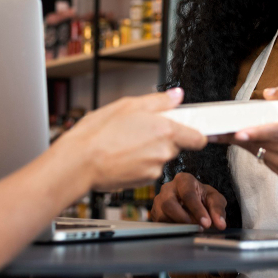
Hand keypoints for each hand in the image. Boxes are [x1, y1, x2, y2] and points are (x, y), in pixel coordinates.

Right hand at [56, 88, 206, 191]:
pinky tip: (122, 155)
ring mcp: (154, 169)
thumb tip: (176, 96)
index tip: (187, 128)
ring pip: (160, 157)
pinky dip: (139, 162)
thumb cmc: (98, 133)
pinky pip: (148, 169)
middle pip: (175, 145)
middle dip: (163, 138)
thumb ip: (159, 101)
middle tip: (141, 129)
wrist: (79, 163)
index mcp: (165, 130)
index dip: (194, 133)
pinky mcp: (143, 181)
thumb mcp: (128, 105)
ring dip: (149, 150)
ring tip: (125, 142)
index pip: (198, 138)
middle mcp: (164, 152)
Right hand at [150, 172, 226, 228]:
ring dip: (177, 225)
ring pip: (162, 215)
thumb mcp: (215, 200)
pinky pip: (159, 223)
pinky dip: (171, 229)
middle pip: (169, 203)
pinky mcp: (155, 213)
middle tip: (197, 228)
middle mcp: (168, 188)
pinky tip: (182, 230)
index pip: (188, 194)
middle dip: (183, 218)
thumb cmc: (203, 198)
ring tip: (191, 229)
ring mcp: (159, 200)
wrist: (193, 201)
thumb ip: (218, 209)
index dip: (197, 210)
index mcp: (183, 180)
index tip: (206, 223)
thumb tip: (220, 224)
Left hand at [218, 85, 277, 194]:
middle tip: (214, 127)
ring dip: (238, 141)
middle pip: (263, 143)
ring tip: (218, 130)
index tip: (240, 131)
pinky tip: (239, 136)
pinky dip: (249, 146)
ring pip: (258, 151)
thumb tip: (268, 94)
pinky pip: (260, 157)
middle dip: (237, 135)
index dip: (259, 132)